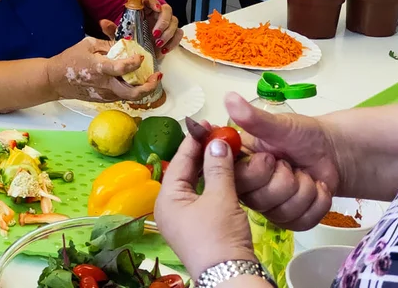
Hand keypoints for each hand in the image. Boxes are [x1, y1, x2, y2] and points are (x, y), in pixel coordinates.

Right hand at [46, 37, 162, 102]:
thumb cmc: (69, 60)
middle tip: (156, 77)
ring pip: (129, 97)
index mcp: (100, 68)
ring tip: (149, 78)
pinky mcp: (103, 99)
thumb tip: (124, 45)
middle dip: (149, 86)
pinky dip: (130, 89)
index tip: (140, 56)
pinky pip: (121, 95)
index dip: (135, 62)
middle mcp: (105, 84)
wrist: (55, 80)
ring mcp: (104, 94)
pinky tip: (132, 81)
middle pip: (133, 93)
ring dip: (142, 88)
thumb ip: (108, 44)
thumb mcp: (87, 45)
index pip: (123, 68)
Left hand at [96, 0, 178, 55]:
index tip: (154, 9)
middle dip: (163, 21)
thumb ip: (111, 29)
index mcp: (144, 11)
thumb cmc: (130, 41)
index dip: (154, 2)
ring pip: (174, 22)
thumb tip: (103, 22)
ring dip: (168, 33)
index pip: (151, 0)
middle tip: (154, 33)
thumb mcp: (119, 36)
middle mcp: (156, 15)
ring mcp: (166, 25)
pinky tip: (164, 49)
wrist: (138, 54)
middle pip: (167, 10)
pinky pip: (178, 34)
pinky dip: (173, 42)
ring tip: (157, 44)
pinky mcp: (172, 35)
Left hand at [155, 132, 256, 275]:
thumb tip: (216, 142)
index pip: (178, 161)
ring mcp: (184, 219)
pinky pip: (203, 198)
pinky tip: (227, 174)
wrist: (230, 277)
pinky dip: (214, 184)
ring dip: (210, 168)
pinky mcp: (199, 227)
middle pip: (185, 172)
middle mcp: (170, 208)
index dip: (193, 141)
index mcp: (167, 199)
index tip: (206, 124)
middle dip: (202, 153)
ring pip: (195, 185)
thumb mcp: (220, 198)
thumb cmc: (220, 237)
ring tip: (224, 149)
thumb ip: (218, 167)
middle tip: (218, 134)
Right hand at [226, 93, 338, 229]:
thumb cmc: (301, 135)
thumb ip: (253, 118)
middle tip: (290, 164)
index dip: (253, 172)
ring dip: (304, 190)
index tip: (270, 157)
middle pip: (258, 199)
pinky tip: (317, 188)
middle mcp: (247, 189)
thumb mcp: (279, 125)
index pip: (230, 179)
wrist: (332, 152)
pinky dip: (317, 202)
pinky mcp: (289, 220)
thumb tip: (229, 98)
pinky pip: (301, 221)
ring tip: (305, 174)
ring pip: (281, 211)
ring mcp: (268, 207)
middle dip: (285, 179)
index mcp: (238, 165)